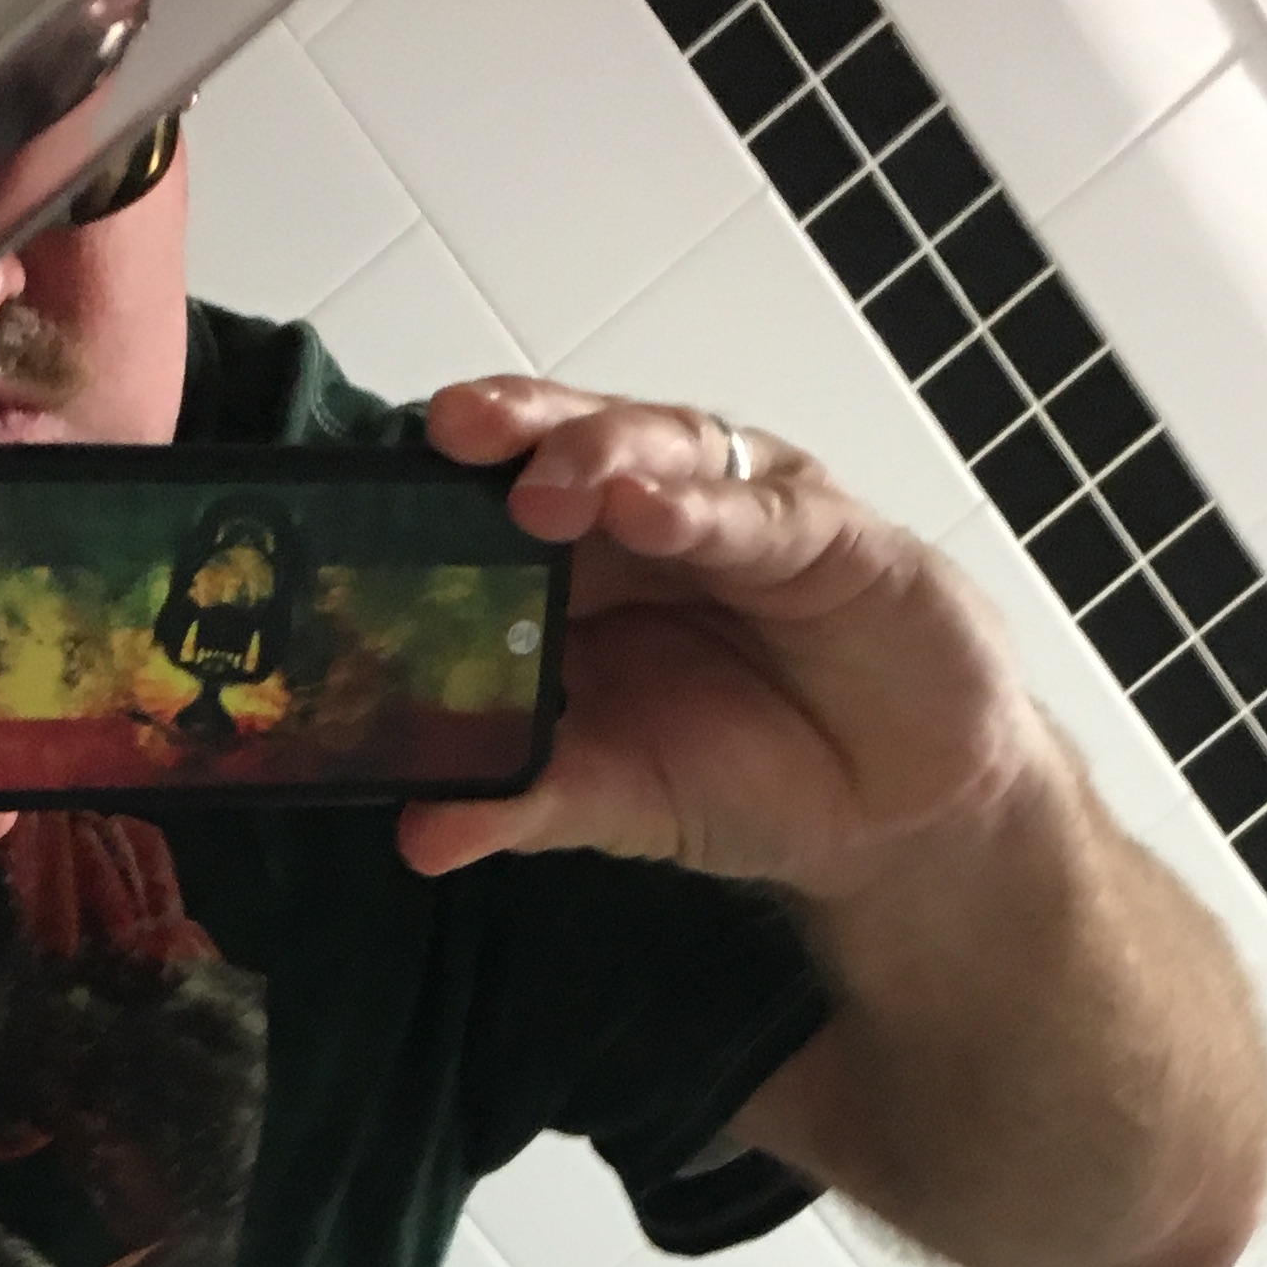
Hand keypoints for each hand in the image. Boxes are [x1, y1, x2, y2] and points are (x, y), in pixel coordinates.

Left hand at [395, 379, 1049, 895]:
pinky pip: (762, 512)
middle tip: (453, 435)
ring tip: (547, 482)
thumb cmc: (754, 776)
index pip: (499, 503)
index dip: (441, 489)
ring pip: (662, 449)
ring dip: (600, 454)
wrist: (899, 817)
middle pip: (570, 447)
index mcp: (584, 573)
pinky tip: (658, 509)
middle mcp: (653, 524)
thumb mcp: (624, 798)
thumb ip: (527, 802)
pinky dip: (708, 508)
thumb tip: (420, 834)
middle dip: (513, 432)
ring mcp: (740, 516)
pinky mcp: (832, 535)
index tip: (368, 496)